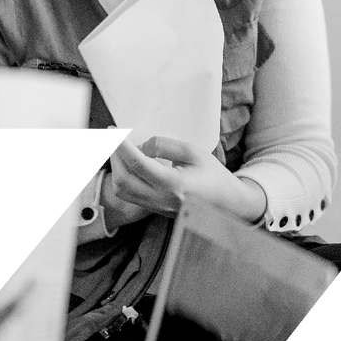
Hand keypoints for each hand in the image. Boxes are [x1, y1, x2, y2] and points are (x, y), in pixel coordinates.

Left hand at [110, 134, 267, 222]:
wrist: (227, 203)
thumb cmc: (213, 175)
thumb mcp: (194, 152)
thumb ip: (166, 146)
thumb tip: (142, 145)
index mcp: (174, 184)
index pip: (138, 164)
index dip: (121, 146)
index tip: (113, 131)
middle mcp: (161, 199)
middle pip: (123, 180)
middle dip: (114, 156)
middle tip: (114, 137)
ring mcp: (156, 207)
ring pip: (121, 190)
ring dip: (116, 167)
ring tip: (120, 149)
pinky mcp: (154, 209)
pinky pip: (129, 195)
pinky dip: (123, 177)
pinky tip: (129, 163)